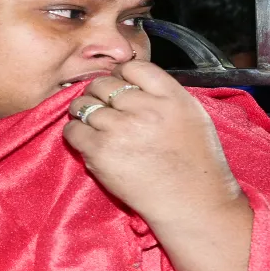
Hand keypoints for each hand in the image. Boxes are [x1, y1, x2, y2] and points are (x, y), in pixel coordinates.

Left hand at [64, 62, 244, 225]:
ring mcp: (120, 129)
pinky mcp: (100, 152)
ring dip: (84, 112)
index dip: (120, 75)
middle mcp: (143, 108)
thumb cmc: (196, 163)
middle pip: (103, 84)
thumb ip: (162, 95)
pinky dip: (75, 132)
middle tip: (101, 107)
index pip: (132, 67)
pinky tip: (86, 140)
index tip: (118, 87)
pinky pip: (73, 130)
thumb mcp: (191, 115)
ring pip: (84, 105)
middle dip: (99, 93)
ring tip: (91, 123)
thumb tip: (129, 84)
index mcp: (169, 96)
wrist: (192, 203)